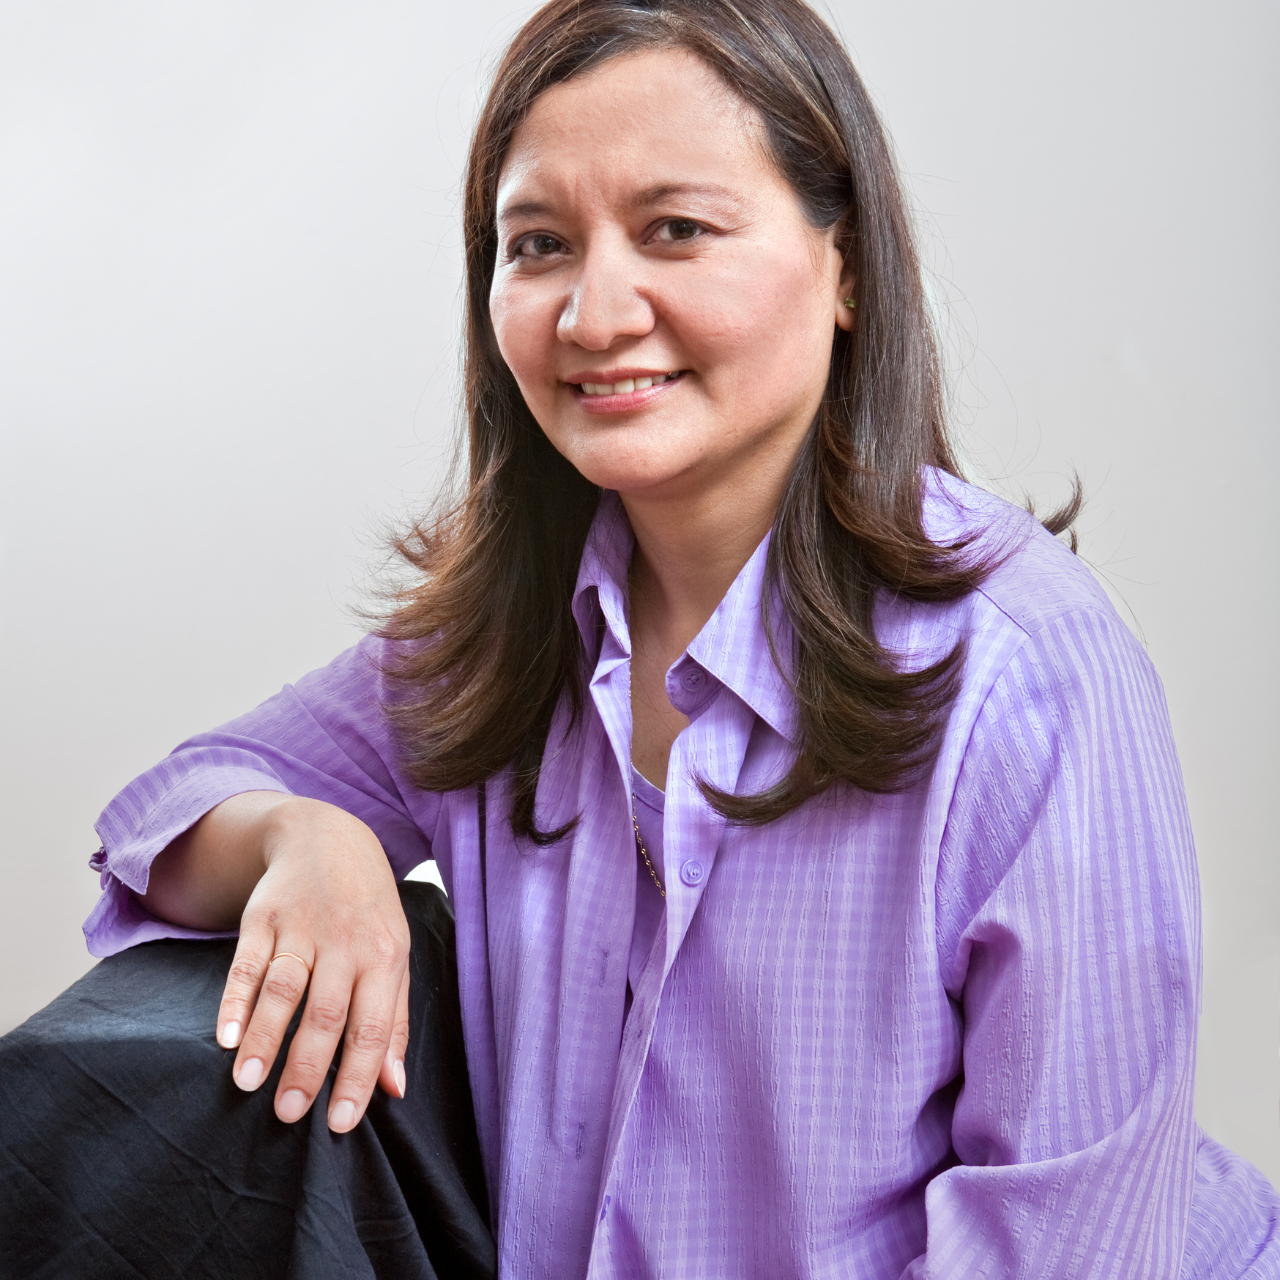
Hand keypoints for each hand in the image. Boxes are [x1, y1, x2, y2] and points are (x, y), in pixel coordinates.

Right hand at [213, 797, 410, 1131]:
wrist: (329, 838)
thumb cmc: (367, 912)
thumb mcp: (394, 955)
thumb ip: (392, 1021)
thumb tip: (394, 1088)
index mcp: (384, 956)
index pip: (371, 1026)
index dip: (356, 1077)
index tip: (340, 1124)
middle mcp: (345, 942)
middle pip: (325, 1013)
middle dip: (306, 1068)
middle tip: (287, 1116)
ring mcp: (302, 927)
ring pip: (283, 990)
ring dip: (264, 1039)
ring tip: (247, 1085)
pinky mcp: (263, 917)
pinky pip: (246, 964)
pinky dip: (233, 1001)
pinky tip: (225, 1038)